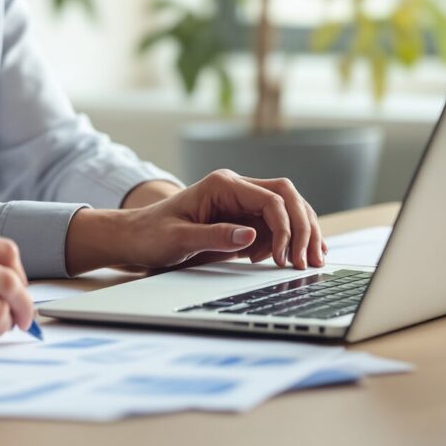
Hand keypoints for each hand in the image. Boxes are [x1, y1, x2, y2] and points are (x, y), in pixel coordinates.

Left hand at [66, 169, 325, 272]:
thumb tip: (251, 235)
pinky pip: (274, 226)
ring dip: (302, 233)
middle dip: (303, 227)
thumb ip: (214, 236)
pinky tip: (288, 259)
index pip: (270, 198)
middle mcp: (235, 188)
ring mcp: (240, 203)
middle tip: (309, 260)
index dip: (285, 227)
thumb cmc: (150, 235)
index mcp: (222, 185)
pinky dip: (287, 241)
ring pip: (286, 210)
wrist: (134, 239)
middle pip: (286, 198)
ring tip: (311, 261)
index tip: (284, 257)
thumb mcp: (178, 239)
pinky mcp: (241, 220)